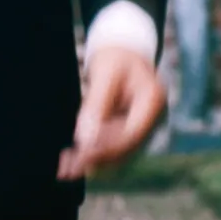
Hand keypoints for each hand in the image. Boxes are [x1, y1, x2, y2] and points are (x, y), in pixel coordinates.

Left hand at [57, 46, 165, 179]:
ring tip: (65, 168)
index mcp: (153, 100)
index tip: (80, 153)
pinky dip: (96, 153)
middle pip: (125, 148)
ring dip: (94, 161)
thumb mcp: (104, 74)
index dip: (105, 147)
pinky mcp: (134, 131)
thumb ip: (96, 106)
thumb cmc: (115, 57)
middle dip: (96, 159)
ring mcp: (146, 126)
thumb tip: (84, 139)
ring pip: (120, 153)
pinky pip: (115, 147)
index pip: (130, 134)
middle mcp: (154, 118)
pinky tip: (75, 159)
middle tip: (66, 168)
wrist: (125, 51)